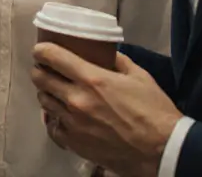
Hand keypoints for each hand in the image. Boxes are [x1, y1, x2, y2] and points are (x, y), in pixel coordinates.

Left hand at [30, 45, 181, 176]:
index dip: (42, 50)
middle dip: (40, 70)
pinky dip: (54, 119)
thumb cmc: (154, 111)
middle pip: (40, 79)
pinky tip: (62, 116)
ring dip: (47, 93)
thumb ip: (118, 61)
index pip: (52, 57)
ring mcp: (73, 122)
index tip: (41, 50)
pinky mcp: (74, 142)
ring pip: (44, 101)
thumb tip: (105, 53)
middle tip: (46, 69)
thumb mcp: (140, 77)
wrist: (162, 151)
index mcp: (92, 79)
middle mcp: (76, 99)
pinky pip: (52, 126)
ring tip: (55, 91)